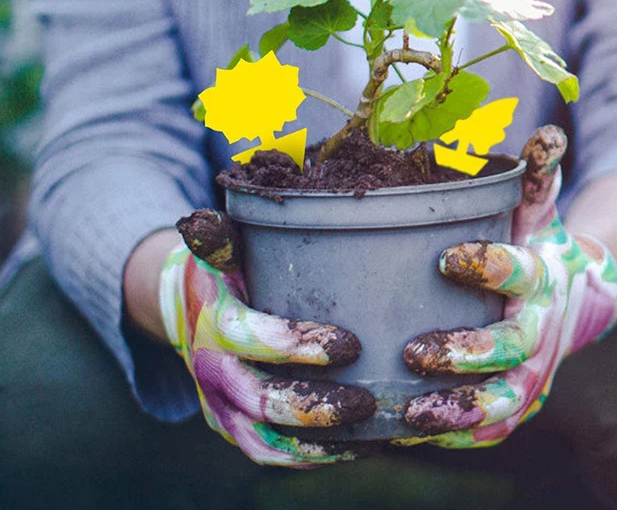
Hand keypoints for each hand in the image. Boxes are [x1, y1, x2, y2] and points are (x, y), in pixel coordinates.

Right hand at [162, 210, 375, 466]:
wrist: (187, 311)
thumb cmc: (224, 273)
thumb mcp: (223, 250)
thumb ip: (220, 237)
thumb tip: (204, 218)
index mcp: (214, 322)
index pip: (251, 339)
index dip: (296, 346)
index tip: (350, 344)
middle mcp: (212, 372)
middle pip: (260, 401)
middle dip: (315, 404)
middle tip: (367, 400)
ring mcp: (221, 407)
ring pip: (265, 441)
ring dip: (317, 441)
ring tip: (368, 428)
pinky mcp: (235, 428)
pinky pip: (270, 454)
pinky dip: (311, 458)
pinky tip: (358, 446)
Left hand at [400, 127, 616, 447]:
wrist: (572, 299)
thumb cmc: (536, 247)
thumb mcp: (537, 211)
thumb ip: (537, 176)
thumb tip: (547, 132)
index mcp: (539, 277)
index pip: (520, 272)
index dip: (489, 267)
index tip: (447, 257)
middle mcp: (540, 330)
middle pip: (510, 347)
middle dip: (466, 352)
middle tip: (415, 351)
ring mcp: (531, 371)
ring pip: (502, 400)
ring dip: (459, 408)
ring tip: (409, 409)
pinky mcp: (517, 400)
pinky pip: (492, 428)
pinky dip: (456, 434)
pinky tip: (412, 431)